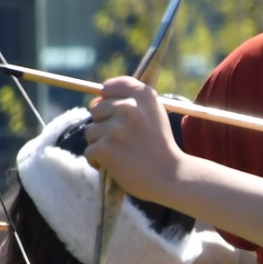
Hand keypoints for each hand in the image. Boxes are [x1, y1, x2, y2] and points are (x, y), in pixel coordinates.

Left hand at [82, 77, 190, 202]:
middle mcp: (128, 107)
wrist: (172, 177)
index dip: (107, 100)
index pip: (110, 86)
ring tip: (122, 155)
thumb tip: (94, 102)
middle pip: (96, 110)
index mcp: (143, 95)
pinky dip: (98, 162)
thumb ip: (131, 102)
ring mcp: (116, 128)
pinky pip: (90, 152)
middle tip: (123, 141)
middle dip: (104, 126)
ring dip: (101, 145)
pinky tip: (114, 166)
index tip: (115, 115)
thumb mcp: (154, 114)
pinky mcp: (106, 148)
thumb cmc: (160, 147)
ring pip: (91, 132)